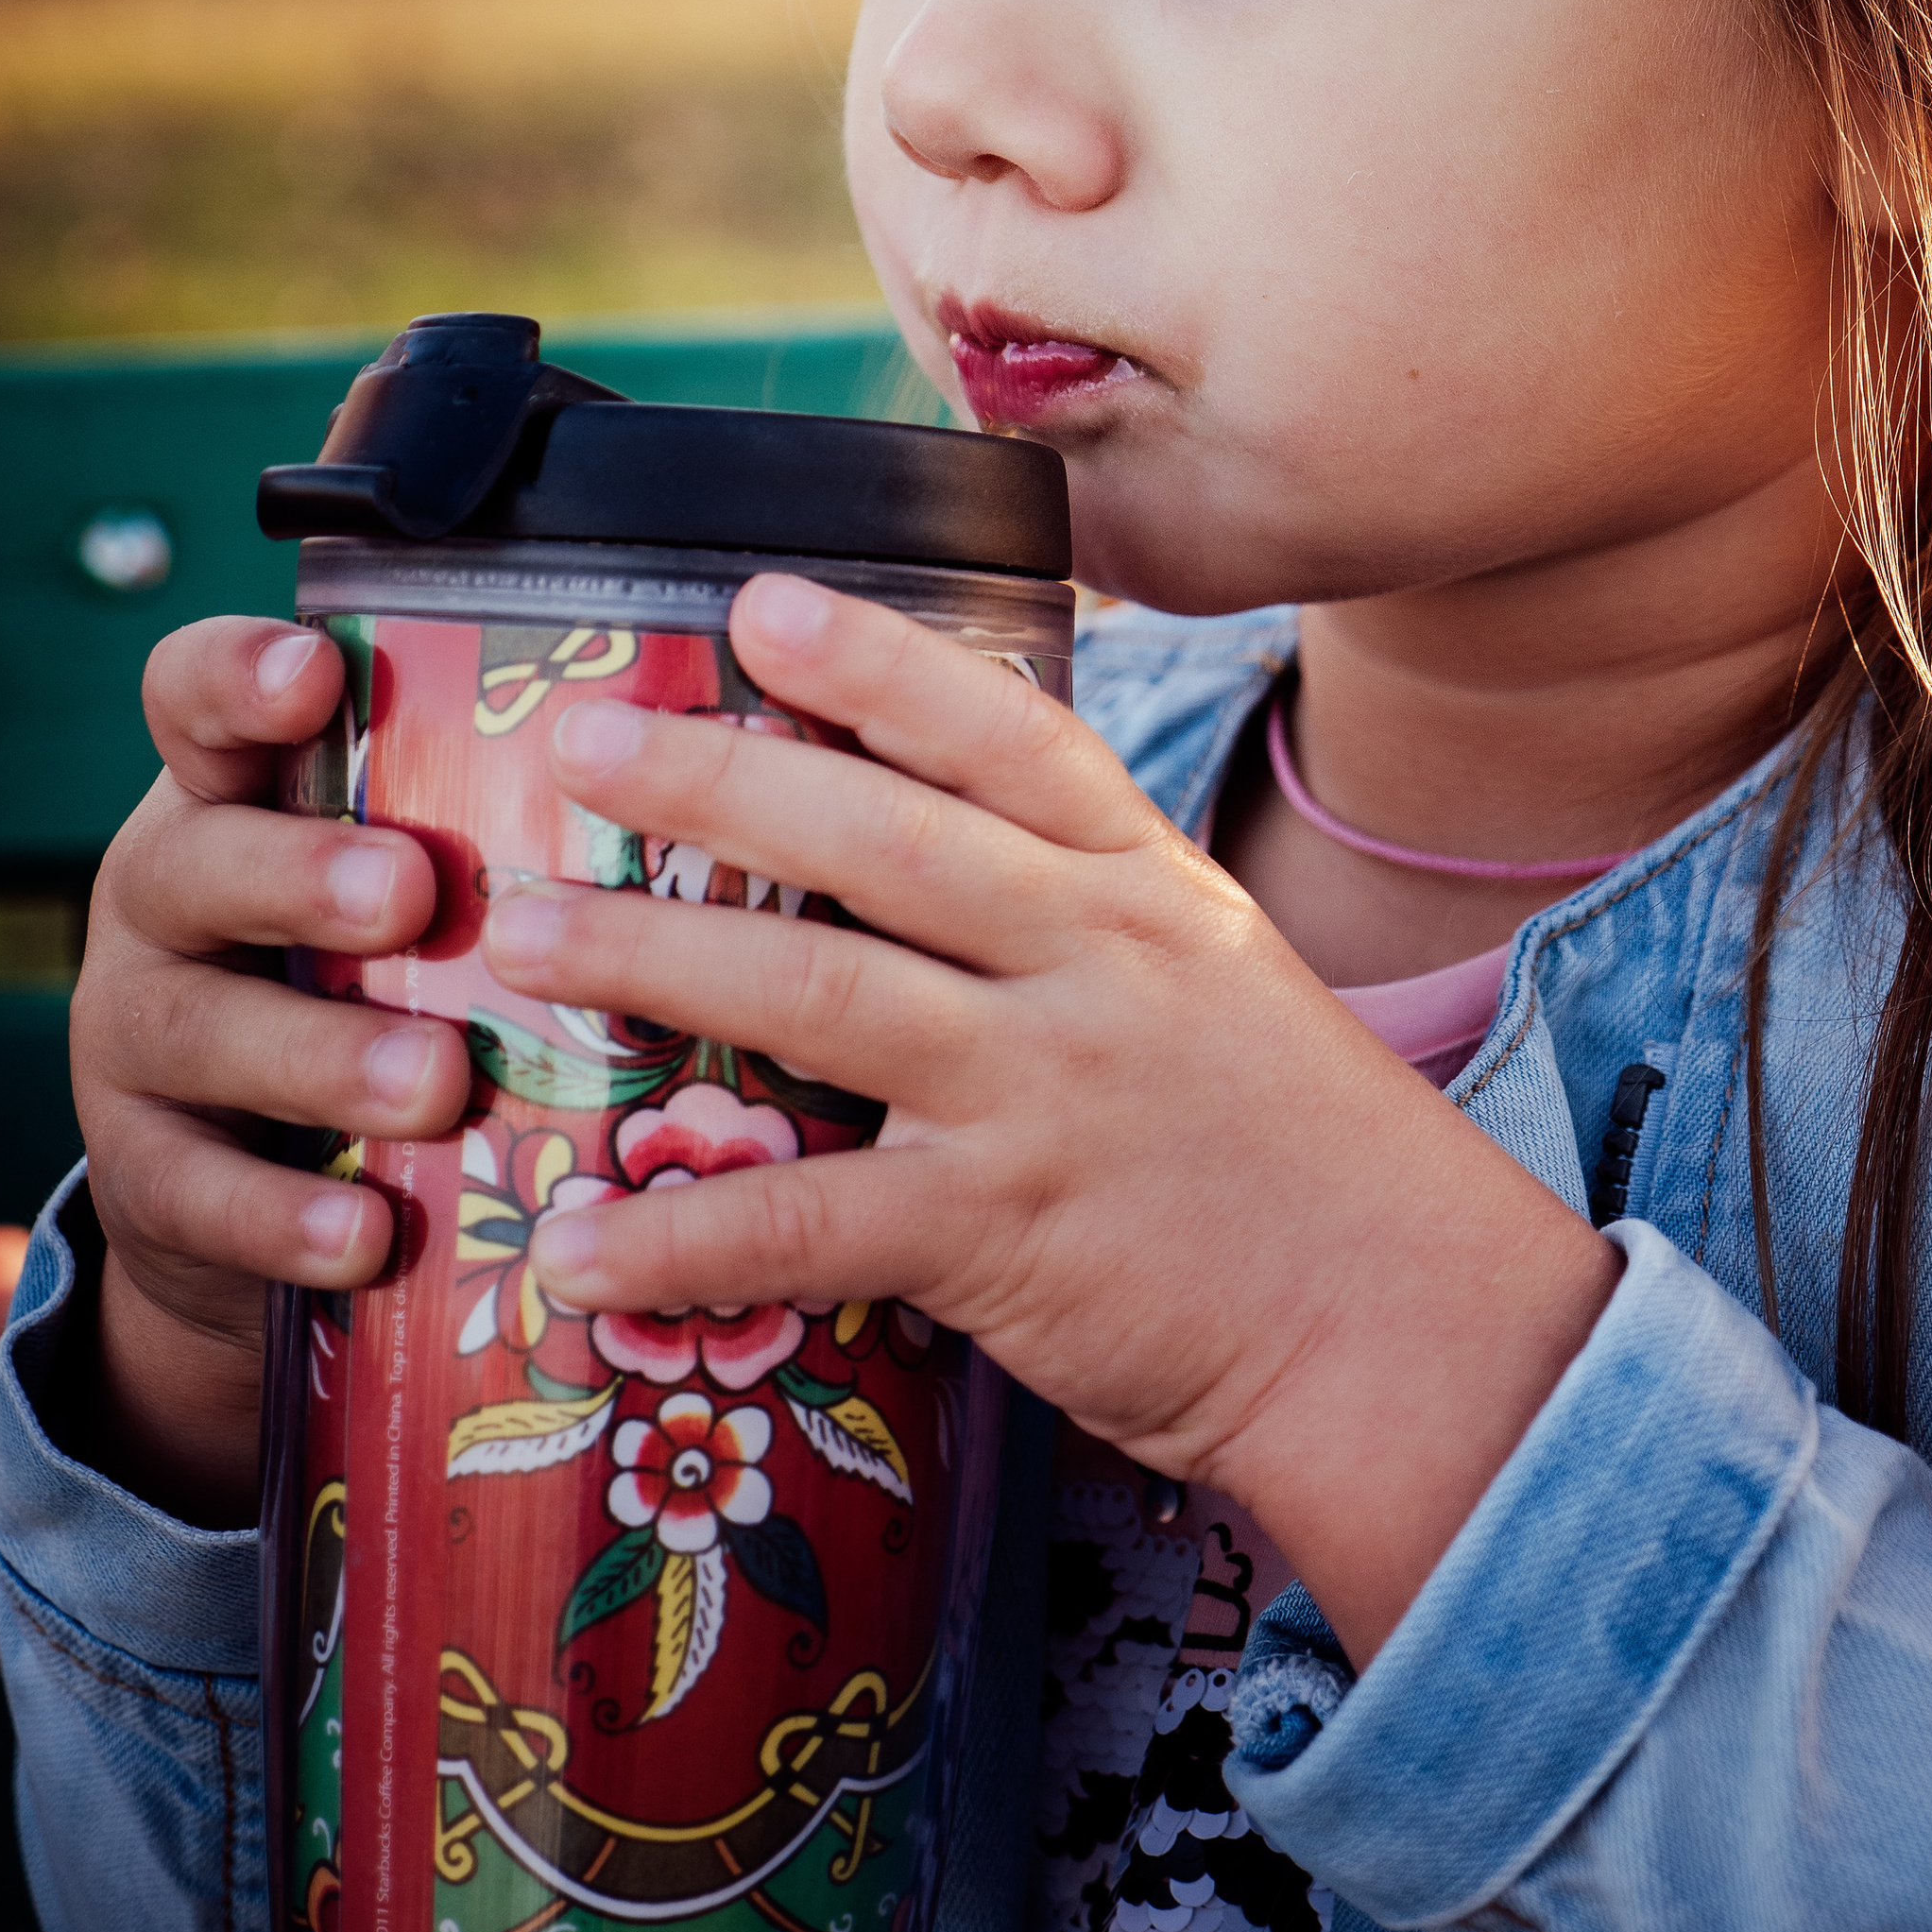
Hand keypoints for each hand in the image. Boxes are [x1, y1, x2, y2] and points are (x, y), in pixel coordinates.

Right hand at [66, 618, 467, 1521]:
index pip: (196, 699)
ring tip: (435, 1082)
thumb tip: (718, 739)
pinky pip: (200, 1196)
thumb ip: (503, 803)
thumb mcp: (415, 872)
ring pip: (202, 1031)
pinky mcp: (146, 1179)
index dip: (240, 677)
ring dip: (323, 1058)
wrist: (247, 1187)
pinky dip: (290, 1219)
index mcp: (238, 793)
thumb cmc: (378, 969)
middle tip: (410, 889)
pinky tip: (370, 1236)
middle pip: (196, 863)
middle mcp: (169, 897)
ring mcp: (141, 1039)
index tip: (318, 671)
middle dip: (301, 874)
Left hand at [484, 573, 1618, 1657]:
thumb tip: (914, 855)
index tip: (757, 604)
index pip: (1006, 737)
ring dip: (654, 962)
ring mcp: (1049, 1092)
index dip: (876, 665)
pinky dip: (685, 1238)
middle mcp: (1096, 963)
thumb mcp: (1211, 980)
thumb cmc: (1297, 1151)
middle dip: (719, 783)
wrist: (1410, 1327)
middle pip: (884, 842)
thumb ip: (1077, 910)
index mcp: (1146, 886)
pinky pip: (814, 1228)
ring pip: (826, 999)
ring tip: (521, 937)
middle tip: (583, 742)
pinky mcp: (1007, 1236)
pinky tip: (574, 1247)